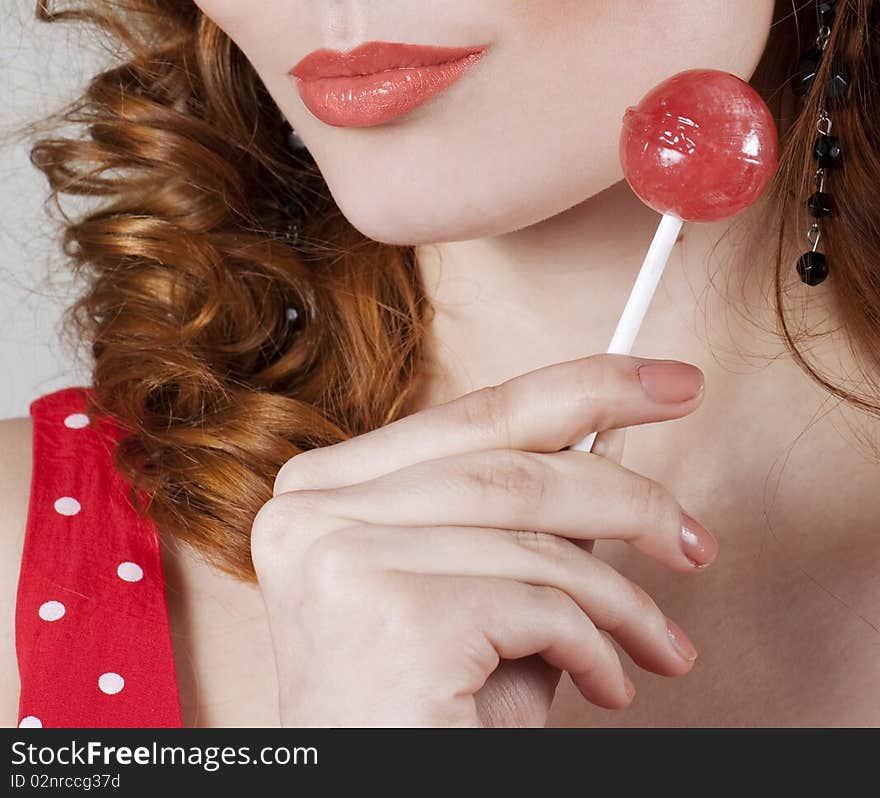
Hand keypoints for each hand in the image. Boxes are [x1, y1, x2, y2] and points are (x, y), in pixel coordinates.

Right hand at [250, 354, 714, 726]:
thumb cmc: (417, 715)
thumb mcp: (470, 593)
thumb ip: (521, 518)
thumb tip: (607, 438)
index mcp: (320, 489)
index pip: (474, 414)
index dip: (586, 387)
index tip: (670, 384)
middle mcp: (315, 511)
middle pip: (514, 469)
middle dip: (630, 499)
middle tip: (699, 536)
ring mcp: (347, 558)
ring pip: (536, 537)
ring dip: (624, 599)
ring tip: (663, 644)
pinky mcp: (399, 618)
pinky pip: (543, 606)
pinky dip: (597, 648)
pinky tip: (609, 686)